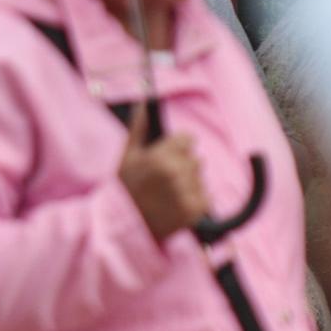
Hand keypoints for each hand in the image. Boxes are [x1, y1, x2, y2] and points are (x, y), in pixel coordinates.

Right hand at [118, 104, 209, 241]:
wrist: (125, 229)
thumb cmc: (125, 189)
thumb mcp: (127, 156)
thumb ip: (139, 127)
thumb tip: (145, 102)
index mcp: (160, 157)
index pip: (189, 139)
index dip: (178, 147)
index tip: (167, 157)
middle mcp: (176, 174)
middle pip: (196, 158)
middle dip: (183, 166)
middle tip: (163, 181)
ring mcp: (187, 193)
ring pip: (200, 178)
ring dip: (189, 184)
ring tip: (168, 195)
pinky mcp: (195, 212)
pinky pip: (206, 198)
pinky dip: (195, 201)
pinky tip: (176, 205)